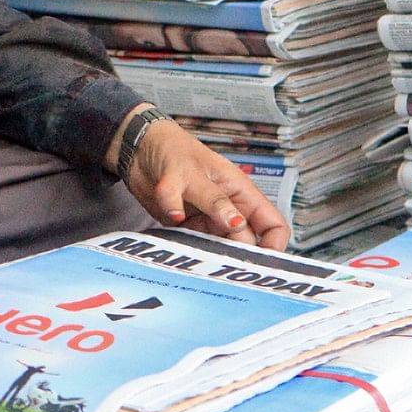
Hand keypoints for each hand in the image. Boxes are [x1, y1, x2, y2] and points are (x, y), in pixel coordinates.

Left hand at [116, 113, 291, 250]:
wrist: (138, 150)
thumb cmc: (172, 149)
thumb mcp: (193, 173)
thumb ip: (213, 200)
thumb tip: (236, 224)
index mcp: (241, 193)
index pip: (273, 225)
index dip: (274, 246)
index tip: (260, 263)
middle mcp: (229, 210)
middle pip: (247, 243)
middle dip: (237, 255)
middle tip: (219, 261)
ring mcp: (208, 220)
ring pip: (220, 249)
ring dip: (211, 255)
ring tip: (197, 256)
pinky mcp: (186, 228)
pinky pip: (193, 246)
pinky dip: (187, 249)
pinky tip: (177, 246)